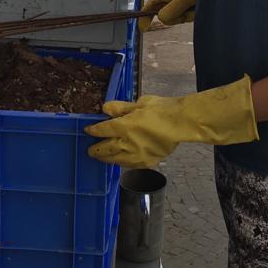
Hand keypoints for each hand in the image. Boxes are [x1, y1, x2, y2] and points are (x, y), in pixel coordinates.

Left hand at [85, 76, 256, 167]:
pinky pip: (131, 165)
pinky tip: (120, 162)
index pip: (103, 130)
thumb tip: (105, 108)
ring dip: (108, 159)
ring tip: (102, 158)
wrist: (180, 123)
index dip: (94, 130)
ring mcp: (137, 154)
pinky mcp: (147, 161)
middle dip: (97, 149)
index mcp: (124, 125)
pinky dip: (123, 163)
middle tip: (90, 150)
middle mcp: (128, 143)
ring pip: (117, 159)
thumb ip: (121, 107)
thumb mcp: (139, 103)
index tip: (88, 131)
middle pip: (107, 148)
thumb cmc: (161, 109)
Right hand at [137, 0, 199, 32]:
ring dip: (186, 16)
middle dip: (174, 17)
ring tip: (196, 8)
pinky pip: (186, 18)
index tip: (143, 27)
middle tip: (185, 12)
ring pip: (176, 18)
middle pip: (164, 15)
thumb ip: (174, 7)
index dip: (146, 15)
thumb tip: (161, 18)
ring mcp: (182, 5)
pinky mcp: (190, 10)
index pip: (152, 4)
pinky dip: (192, 17)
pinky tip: (199, 11)